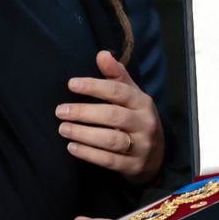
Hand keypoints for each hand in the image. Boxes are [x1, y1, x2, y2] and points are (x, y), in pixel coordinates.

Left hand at [56, 49, 163, 182]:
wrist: (158, 154)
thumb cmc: (137, 118)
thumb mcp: (132, 95)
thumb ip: (116, 75)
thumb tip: (101, 54)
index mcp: (142, 101)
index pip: (118, 91)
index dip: (94, 86)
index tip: (71, 84)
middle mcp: (144, 122)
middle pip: (112, 115)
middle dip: (84, 112)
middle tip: (60, 110)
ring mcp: (140, 145)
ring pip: (111, 139)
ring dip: (84, 134)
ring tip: (63, 129)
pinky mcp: (133, 166)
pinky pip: (109, 160)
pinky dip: (89, 154)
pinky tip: (72, 148)